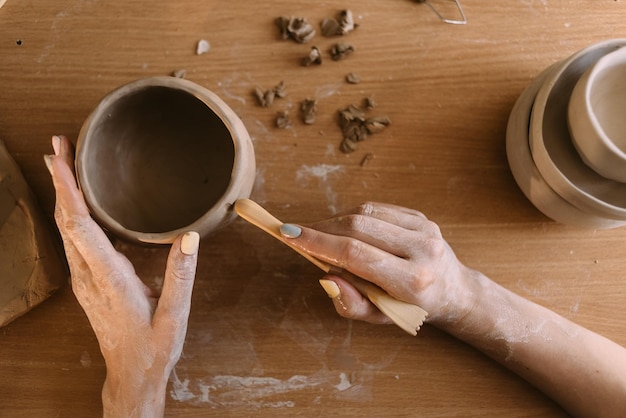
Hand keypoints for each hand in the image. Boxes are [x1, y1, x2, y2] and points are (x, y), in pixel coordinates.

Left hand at [44, 135, 198, 416]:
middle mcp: (88, 277)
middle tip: (58, 145)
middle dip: (59, 180)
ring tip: (62, 163)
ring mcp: (83, 280)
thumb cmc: (153, 347)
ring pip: (65, 229)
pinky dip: (71, 212)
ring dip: (62, 193)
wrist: (131, 375)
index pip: (81, 226)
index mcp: (110, 279)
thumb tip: (190, 237)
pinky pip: (73, 239)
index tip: (60, 160)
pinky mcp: (87, 282)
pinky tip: (76, 203)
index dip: (69, 190)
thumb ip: (182, 275)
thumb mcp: (175, 314)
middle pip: (66, 220)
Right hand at [279, 202, 474, 327]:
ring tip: (321, 234)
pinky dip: (354, 216)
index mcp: (412, 280)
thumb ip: (351, 303)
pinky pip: (377, 208)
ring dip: (335, 221)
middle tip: (299, 234)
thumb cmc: (413, 309)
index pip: (355, 254)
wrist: (454, 292)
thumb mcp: (381, 318)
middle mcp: (422, 249)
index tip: (290, 234)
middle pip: (358, 227)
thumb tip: (326, 277)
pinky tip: (345, 229)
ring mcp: (424, 228)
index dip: (319, 242)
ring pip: (365, 212)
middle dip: (322, 228)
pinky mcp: (420, 216)